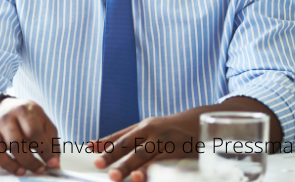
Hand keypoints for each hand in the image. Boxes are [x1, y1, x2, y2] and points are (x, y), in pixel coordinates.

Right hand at [0, 98, 59, 175]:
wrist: (2, 106)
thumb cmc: (26, 118)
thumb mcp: (43, 122)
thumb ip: (51, 141)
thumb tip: (54, 164)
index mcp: (24, 110)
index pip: (34, 132)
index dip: (44, 150)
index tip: (51, 163)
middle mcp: (6, 117)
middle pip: (15, 142)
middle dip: (29, 161)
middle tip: (38, 169)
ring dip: (8, 164)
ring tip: (20, 171)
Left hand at [93, 98, 282, 181]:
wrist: (208, 119)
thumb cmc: (177, 130)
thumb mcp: (155, 131)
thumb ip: (134, 140)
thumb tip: (109, 151)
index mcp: (144, 127)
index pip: (119, 136)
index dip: (103, 143)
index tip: (86, 150)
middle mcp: (152, 131)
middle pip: (127, 144)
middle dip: (111, 155)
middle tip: (97, 165)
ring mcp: (166, 140)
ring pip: (143, 155)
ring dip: (129, 167)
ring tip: (116, 177)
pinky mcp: (180, 150)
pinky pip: (164, 163)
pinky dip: (152, 171)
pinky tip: (141, 178)